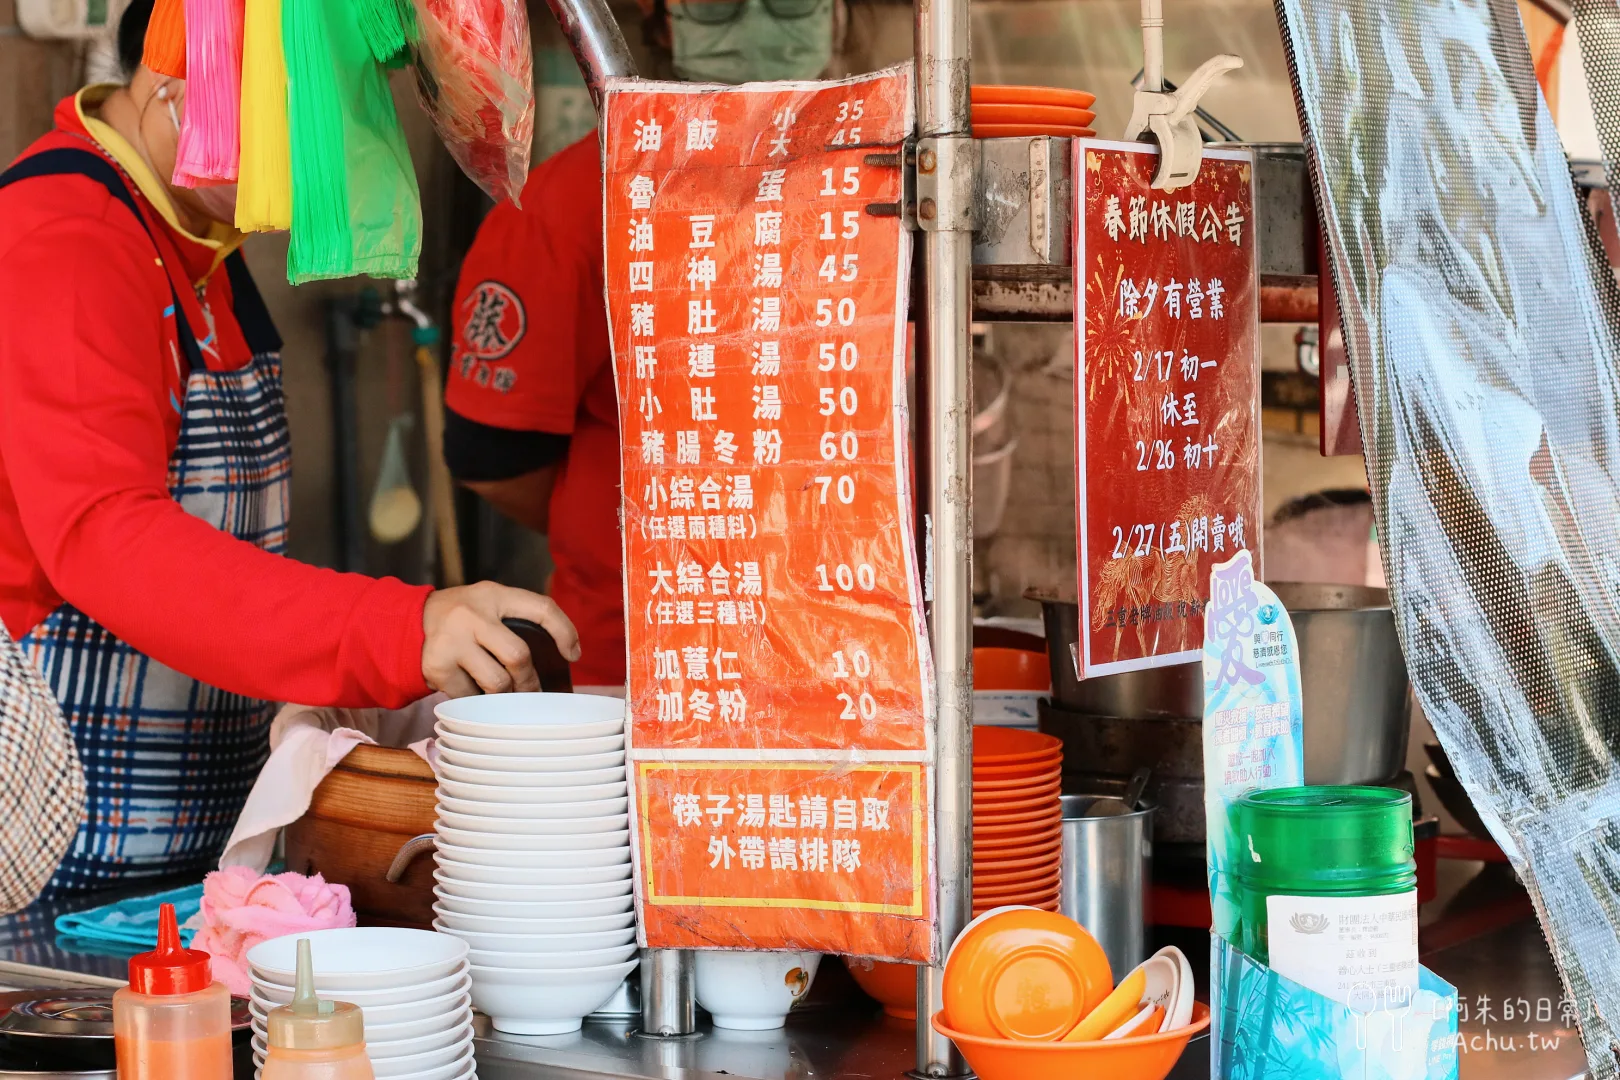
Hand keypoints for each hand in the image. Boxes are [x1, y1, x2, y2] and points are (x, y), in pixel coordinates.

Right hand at [421, 583, 581, 697]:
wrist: (408, 623)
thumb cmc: (463, 619)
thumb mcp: (488, 604)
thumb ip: (516, 620)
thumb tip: (558, 660)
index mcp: (494, 595)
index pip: (541, 608)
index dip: (564, 632)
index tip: (573, 655)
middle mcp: (472, 615)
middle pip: (518, 656)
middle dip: (529, 681)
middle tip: (532, 692)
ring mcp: (452, 641)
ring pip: (497, 682)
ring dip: (505, 695)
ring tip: (503, 695)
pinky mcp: (437, 666)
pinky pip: (471, 696)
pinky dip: (476, 700)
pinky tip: (471, 690)